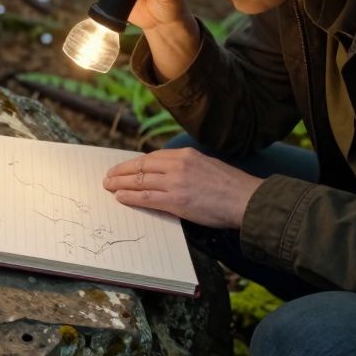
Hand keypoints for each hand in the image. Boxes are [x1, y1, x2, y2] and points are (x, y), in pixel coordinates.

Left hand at [102, 148, 263, 228]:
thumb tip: (168, 173)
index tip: (125, 167)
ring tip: (108, 186)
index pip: (152, 157)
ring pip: (139, 181)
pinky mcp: (176, 201)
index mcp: (186, 154)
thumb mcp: (207, 165)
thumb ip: (187, 166)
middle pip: (141, 166)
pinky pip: (146, 198)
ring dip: (120, 184)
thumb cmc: (231, 186)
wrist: (246, 200)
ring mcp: (176, 183)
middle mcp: (178, 165)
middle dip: (122, 172)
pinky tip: (120, 197)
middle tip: (108, 176)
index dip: (135, 163)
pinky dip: (130, 197)